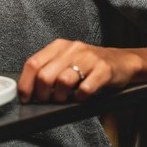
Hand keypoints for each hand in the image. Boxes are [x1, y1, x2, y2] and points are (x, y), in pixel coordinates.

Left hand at [18, 39, 141, 103]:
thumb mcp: (66, 60)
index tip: (24, 97)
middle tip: (46, 101)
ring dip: (60, 97)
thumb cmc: (89, 64)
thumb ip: (49, 68)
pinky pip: (85, 89)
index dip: (25, 84)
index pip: (33, 63)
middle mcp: (72, 49)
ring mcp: (88, 58)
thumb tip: (28, 88)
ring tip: (64, 99)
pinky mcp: (103, 69)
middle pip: (45, 75)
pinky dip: (80, 98)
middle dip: (42, 94)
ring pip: (63, 82)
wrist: (121, 61)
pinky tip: (81, 97)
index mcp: (59, 46)